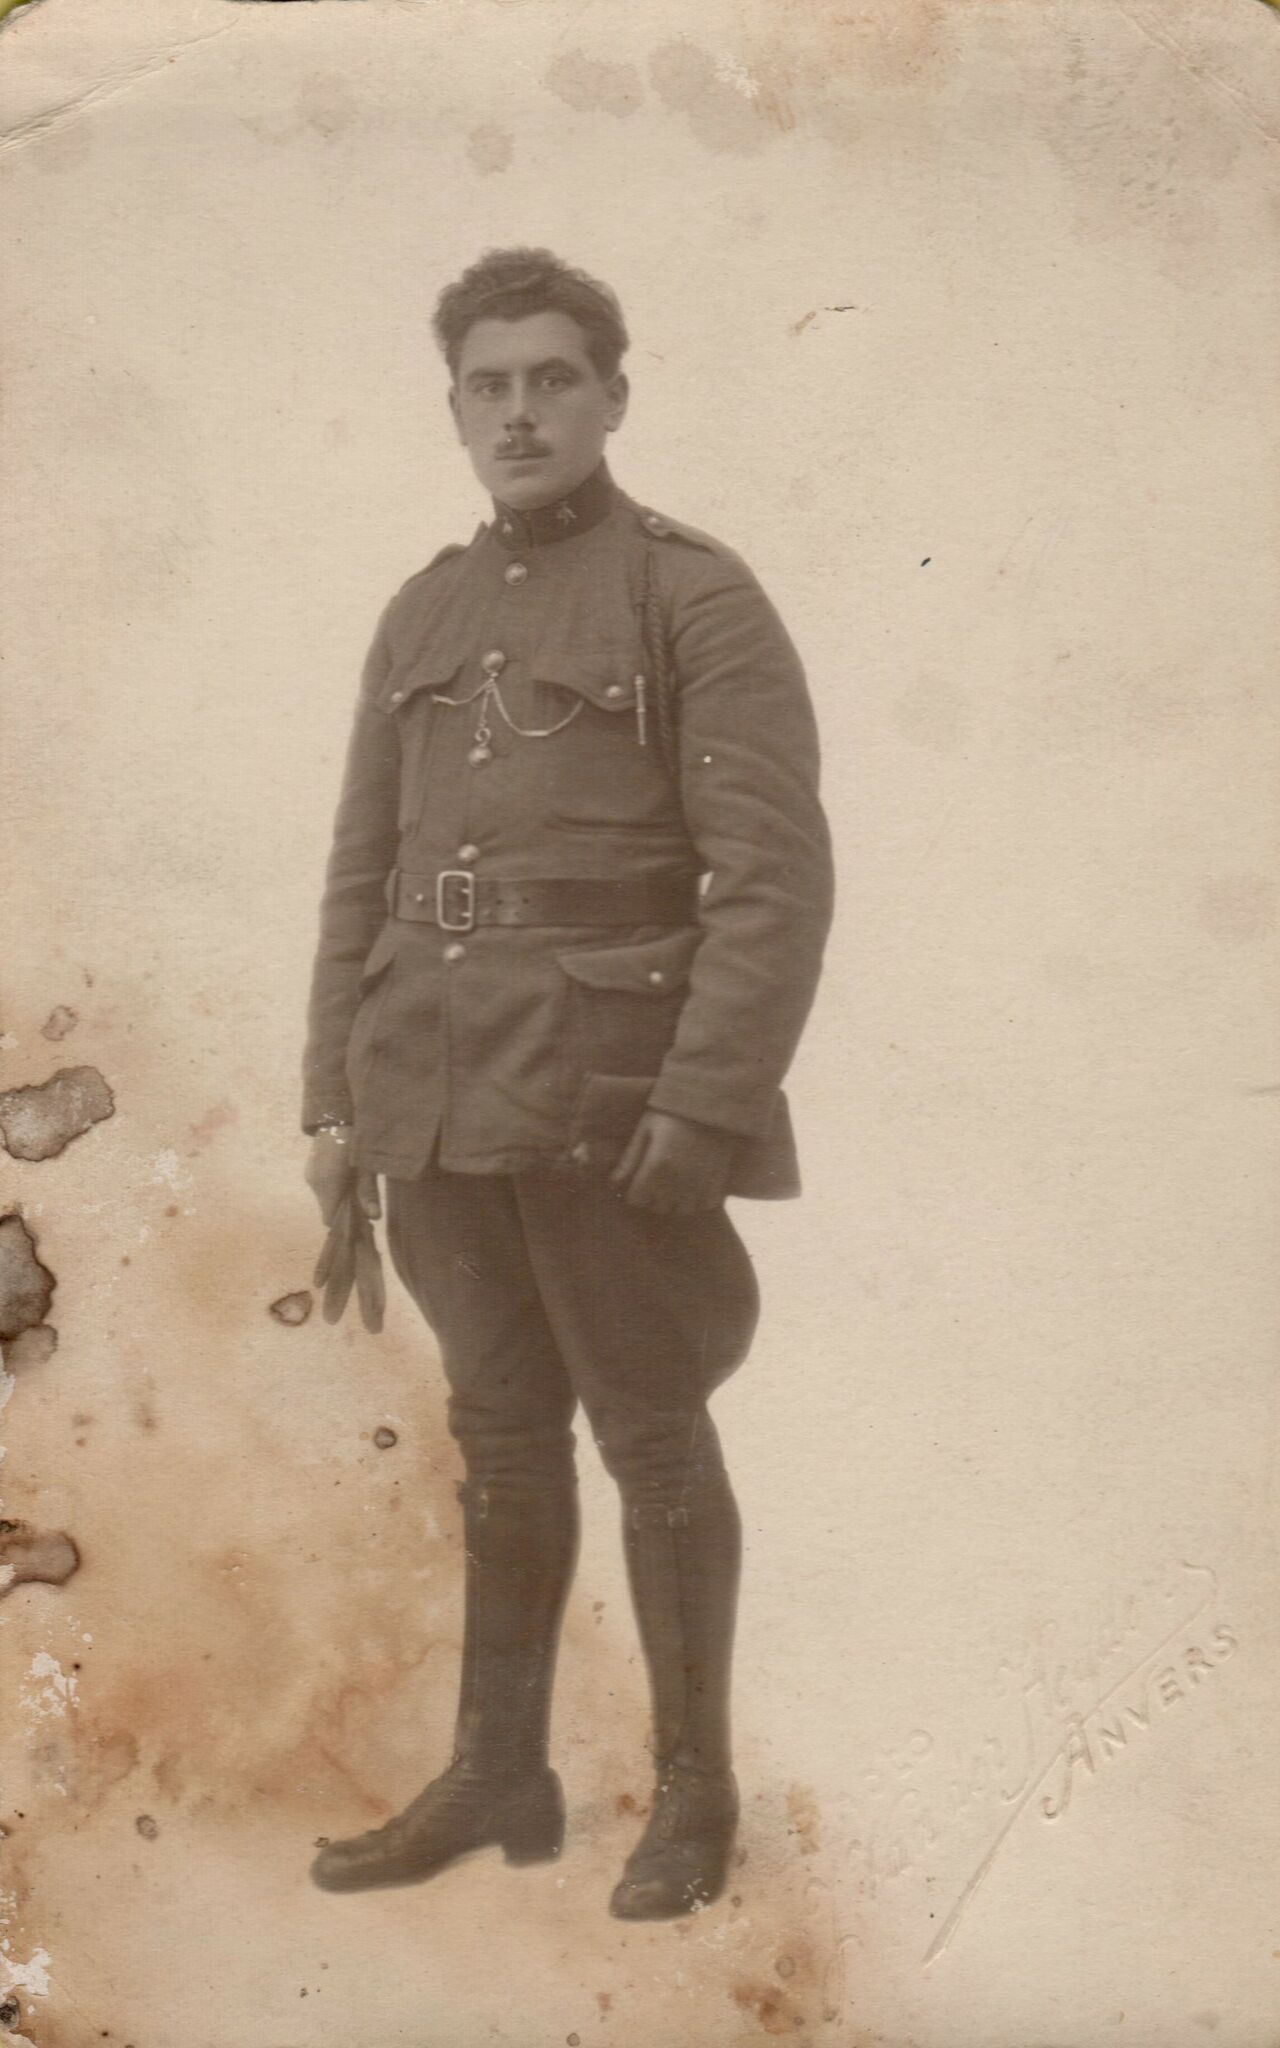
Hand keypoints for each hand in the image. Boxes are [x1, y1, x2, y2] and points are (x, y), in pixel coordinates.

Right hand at [305, 1127, 380, 1225]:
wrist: (338, 1114)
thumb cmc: (356, 1139)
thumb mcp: (366, 1167)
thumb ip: (368, 1193)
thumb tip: (375, 1218)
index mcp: (328, 1185)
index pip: (329, 1219)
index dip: (344, 1223)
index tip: (360, 1221)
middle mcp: (315, 1183)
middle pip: (328, 1209)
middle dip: (344, 1209)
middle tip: (364, 1201)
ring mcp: (310, 1175)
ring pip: (325, 1198)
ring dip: (339, 1197)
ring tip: (357, 1184)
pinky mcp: (311, 1168)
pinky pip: (322, 1187)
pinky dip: (334, 1187)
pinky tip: (347, 1175)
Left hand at [609, 1108, 737, 1213]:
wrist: (711, 1103)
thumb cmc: (672, 1112)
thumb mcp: (646, 1129)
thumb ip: (630, 1158)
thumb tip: (613, 1183)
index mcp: (657, 1165)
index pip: (637, 1199)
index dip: (634, 1191)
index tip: (638, 1181)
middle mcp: (678, 1179)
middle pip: (658, 1207)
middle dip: (652, 1197)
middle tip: (656, 1180)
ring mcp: (700, 1183)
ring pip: (681, 1210)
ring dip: (675, 1201)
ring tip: (675, 1184)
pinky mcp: (718, 1182)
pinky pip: (705, 1205)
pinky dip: (698, 1199)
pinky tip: (694, 1185)